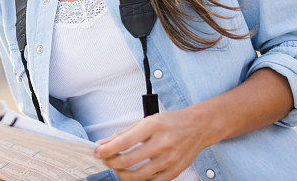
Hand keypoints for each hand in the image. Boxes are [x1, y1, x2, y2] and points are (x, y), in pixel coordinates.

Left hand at [92, 108, 212, 180]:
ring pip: (139, 176)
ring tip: (116, 169)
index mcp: (153, 126)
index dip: (107, 150)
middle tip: (105, 160)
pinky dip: (139, 180)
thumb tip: (103, 144)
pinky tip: (133, 174)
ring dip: (122, 175)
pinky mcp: (175, 171)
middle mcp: (162, 143)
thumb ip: (124, 133)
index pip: (123, 142)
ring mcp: (170, 159)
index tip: (98, 152)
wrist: (198, 127)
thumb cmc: (171, 122)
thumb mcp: (146, 120)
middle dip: (111, 163)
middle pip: (128, 161)